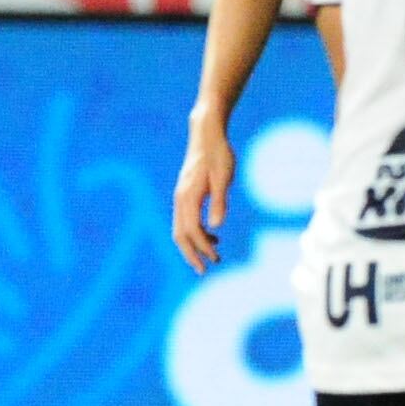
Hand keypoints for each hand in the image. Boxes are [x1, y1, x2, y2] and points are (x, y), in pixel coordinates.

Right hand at [173, 113, 235, 270]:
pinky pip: (185, 220)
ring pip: (181, 229)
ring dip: (194, 245)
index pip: (192, 231)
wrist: (207, 134)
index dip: (203, 248)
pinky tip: (213, 235)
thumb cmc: (219, 154)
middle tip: (204, 271)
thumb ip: (219, 202)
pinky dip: (195, 232)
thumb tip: (216, 227)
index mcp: (188, 197)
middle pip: (180, 235)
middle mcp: (180, 199)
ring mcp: (180, 196)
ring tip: (213, 255)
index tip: (216, 259)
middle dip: (191, 255)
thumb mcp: (224, 177)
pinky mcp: (185, 194)